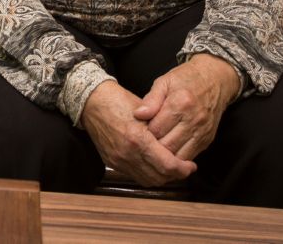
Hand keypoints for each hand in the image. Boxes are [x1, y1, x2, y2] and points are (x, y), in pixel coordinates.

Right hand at [80, 81, 196, 186]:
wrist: (92, 102)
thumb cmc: (118, 101)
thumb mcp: (145, 111)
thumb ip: (162, 129)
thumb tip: (180, 143)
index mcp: (138, 139)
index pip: (167, 165)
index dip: (183, 169)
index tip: (191, 166)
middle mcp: (128, 153)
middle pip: (159, 177)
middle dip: (175, 175)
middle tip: (184, 168)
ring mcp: (118, 160)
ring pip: (147, 180)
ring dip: (161, 177)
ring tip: (170, 168)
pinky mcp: (112, 162)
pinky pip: (134, 176)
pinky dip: (147, 174)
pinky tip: (153, 165)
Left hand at [133, 54, 240, 161]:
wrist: (216, 80)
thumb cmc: (187, 79)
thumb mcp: (164, 82)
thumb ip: (151, 99)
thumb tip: (138, 114)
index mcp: (180, 103)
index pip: (156, 129)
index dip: (144, 132)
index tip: (139, 129)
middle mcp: (193, 120)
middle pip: (167, 145)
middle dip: (153, 146)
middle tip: (144, 141)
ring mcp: (202, 132)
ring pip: (179, 156)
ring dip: (165, 154)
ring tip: (155, 147)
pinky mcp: (207, 140)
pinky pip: (189, 156)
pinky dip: (177, 156)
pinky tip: (169, 149)